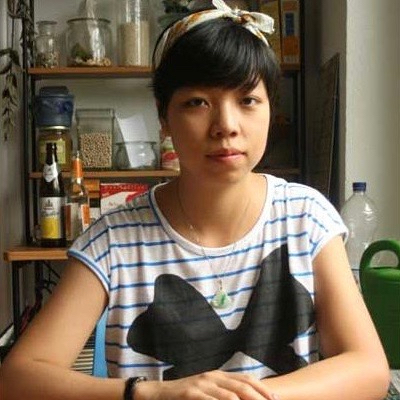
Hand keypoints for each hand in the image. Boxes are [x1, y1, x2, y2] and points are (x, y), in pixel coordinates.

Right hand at [136, 370, 278, 399]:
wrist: (159, 393)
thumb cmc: (186, 395)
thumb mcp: (207, 390)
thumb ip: (224, 391)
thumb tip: (244, 397)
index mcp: (218, 375)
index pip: (245, 379)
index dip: (262, 388)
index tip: (275, 399)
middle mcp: (213, 377)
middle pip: (242, 386)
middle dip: (259, 397)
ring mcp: (202, 385)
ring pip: (230, 395)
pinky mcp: (191, 394)